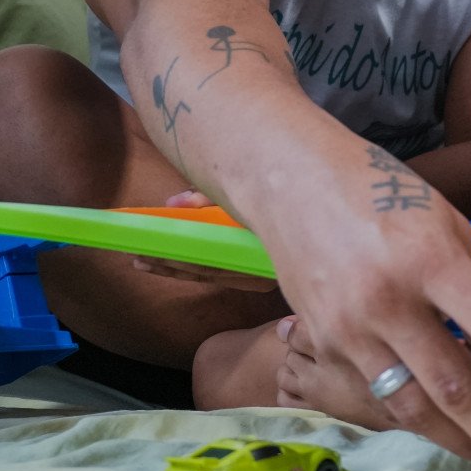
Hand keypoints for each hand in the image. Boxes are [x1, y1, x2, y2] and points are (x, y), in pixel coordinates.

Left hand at [129, 189, 281, 288]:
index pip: (206, 258)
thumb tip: (175, 202)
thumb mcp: (254, 194)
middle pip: (203, 270)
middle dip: (167, 263)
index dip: (173, 253)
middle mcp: (258, 271)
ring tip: (145, 262)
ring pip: (208, 276)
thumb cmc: (296, 199)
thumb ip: (215, 197)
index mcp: (258, 250)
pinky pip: (219, 276)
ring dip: (174, 269)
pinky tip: (173, 265)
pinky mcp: (259, 277)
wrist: (333, 235)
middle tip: (137, 256)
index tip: (146, 245)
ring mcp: (259, 277)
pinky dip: (193, 269)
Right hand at [239, 142, 470, 470]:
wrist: (293, 183)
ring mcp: (350, 328)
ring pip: (410, 405)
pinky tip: (443, 429)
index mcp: (430, 260)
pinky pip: (376, 393)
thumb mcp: (444, 220)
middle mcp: (388, 301)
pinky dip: (414, 415)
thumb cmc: (380, 190)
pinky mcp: (324, 344)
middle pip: (452, 384)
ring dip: (457, 441)